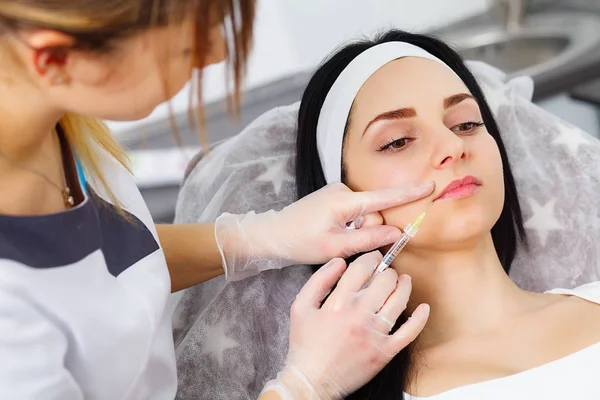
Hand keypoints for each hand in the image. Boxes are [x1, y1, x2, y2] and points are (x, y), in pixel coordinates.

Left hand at [215, 181, 433, 279]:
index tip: (429, 185)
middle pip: (373, 213)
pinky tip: (330, 233)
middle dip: (366, 230)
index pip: (383, 198)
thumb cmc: (300, 242)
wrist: (271, 234)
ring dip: (356, 230)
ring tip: (331, 238)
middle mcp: (342, 191)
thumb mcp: (335, 247)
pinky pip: (353, 213)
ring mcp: (337, 193)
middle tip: (342, 243)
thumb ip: (368, 240)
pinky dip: (349, 225)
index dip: (408, 194)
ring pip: (363, 215)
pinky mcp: (333, 198)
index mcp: (344, 201)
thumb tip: (397, 234)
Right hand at [260, 251, 429, 398]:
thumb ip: (319, 280)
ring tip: (403, 281)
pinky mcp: (386, 351)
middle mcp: (360, 314)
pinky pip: (410, 332)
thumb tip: (339, 262)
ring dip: (404, 286)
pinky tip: (423, 308)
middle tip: (386, 272)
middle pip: (385, 280)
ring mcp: (375, 333)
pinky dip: (419, 318)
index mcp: (339, 302)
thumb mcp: (300, 307)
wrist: (312, 381)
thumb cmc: (304, 345)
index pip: (362, 268)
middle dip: (387, 271)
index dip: (371, 258)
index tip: (373, 258)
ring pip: (399, 300)